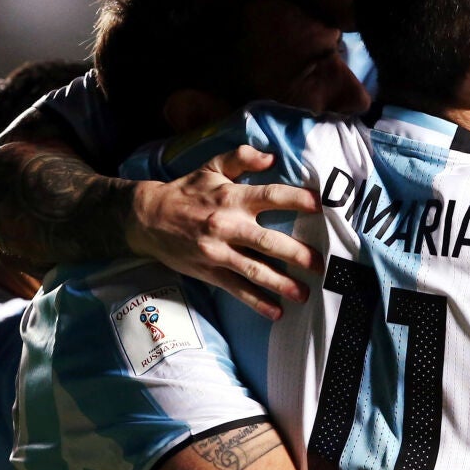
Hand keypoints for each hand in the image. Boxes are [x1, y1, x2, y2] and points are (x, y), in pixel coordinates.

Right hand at [126, 145, 320, 319]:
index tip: (320, 206)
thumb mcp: (211, 167)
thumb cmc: (186, 190)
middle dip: (297, 254)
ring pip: (255, 271)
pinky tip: (276, 312)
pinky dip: (257, 302)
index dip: (297, 200)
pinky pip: (236, 289)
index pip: (271, 196)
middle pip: (268, 241)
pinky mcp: (209, 271)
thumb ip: (241, 157)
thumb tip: (271, 157)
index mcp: (232, 197)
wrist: (148, 218)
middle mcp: (227, 225)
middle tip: (321, 264)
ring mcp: (218, 251)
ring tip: (305, 294)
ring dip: (282, 284)